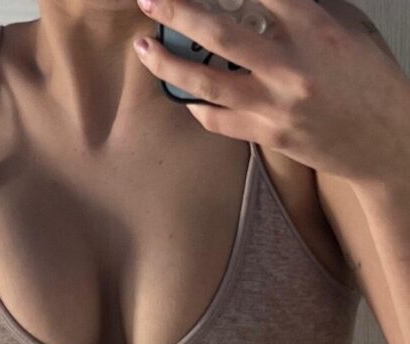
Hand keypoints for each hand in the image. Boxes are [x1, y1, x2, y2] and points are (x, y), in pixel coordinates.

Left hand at [132, 0, 409, 184]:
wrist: (388, 143)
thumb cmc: (372, 83)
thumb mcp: (349, 30)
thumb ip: (307, 9)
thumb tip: (264, 1)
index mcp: (314, 30)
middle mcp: (290, 67)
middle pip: (218, 34)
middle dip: (176, 11)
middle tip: (148, 0)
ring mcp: (276, 106)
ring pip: (207, 83)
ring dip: (169, 64)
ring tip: (145, 49)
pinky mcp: (269, 136)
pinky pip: (219, 120)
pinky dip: (197, 105)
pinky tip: (185, 94)